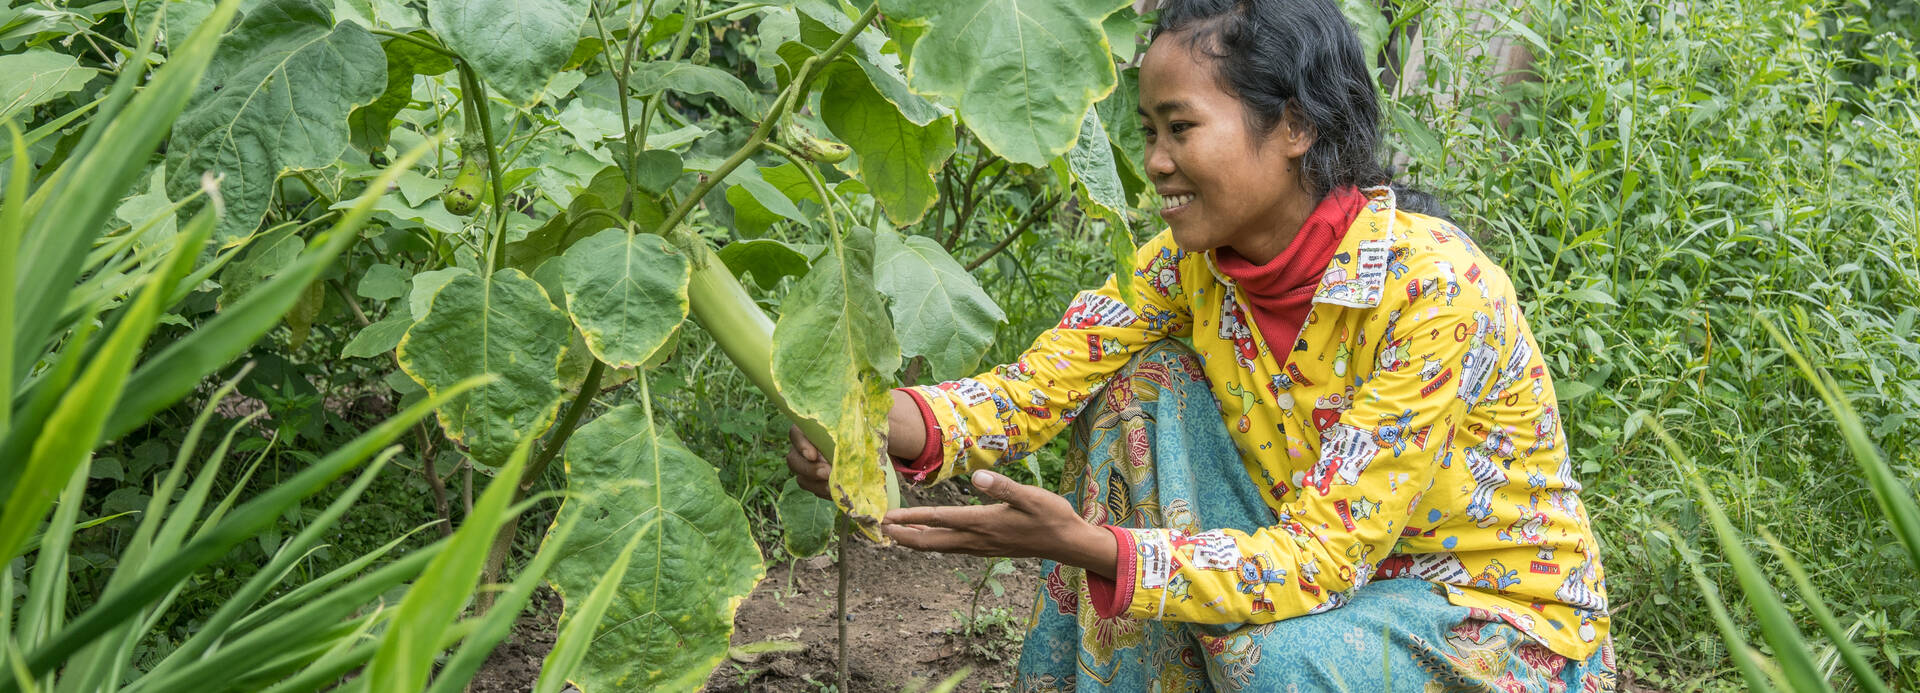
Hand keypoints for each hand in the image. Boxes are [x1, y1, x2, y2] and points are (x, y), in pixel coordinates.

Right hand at [788, 391, 927, 500]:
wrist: (868, 448)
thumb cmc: (861, 429)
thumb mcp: (859, 421)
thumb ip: (855, 418)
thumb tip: (863, 407)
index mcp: (810, 429)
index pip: (796, 434)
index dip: (801, 445)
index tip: (813, 455)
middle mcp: (804, 447)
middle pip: (793, 460)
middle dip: (809, 469)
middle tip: (827, 473)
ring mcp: (807, 466)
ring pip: (801, 478)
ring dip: (816, 484)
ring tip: (833, 487)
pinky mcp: (815, 481)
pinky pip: (813, 489)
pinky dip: (823, 492)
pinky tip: (836, 493)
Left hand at [882, 470, 1116, 578]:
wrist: (1068, 543)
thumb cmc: (1052, 516)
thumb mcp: (1031, 496)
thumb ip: (1002, 486)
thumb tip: (977, 476)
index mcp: (984, 523)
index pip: (939, 520)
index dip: (911, 519)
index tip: (887, 518)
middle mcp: (978, 539)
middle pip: (932, 542)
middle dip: (904, 536)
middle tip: (879, 530)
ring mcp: (982, 547)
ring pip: (940, 547)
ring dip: (916, 541)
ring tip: (895, 535)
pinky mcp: (987, 549)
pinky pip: (952, 548)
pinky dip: (934, 543)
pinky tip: (930, 538)